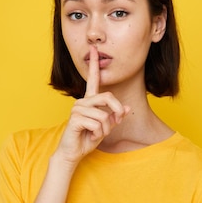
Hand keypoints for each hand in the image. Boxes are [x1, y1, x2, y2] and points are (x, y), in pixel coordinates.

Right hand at [53, 45, 129, 167]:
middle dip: (117, 111)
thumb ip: (115, 117)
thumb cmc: (87, 139)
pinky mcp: (75, 119)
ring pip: (104, 115)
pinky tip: (89, 135)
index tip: (95, 49)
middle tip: (117, 121)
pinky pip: (97, 124)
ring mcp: (77, 109)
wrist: (74, 153)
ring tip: (97, 133)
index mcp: (90, 101)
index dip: (95, 64)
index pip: (93, 79)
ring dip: (105, 129)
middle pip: (108, 97)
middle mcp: (82, 101)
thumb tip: (127, 107)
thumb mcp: (106, 127)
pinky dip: (98, 133)